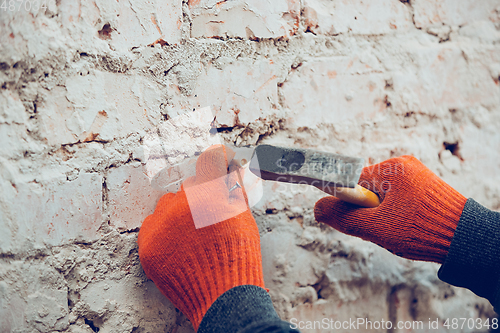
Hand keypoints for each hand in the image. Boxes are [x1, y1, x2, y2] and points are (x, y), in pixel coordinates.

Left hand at [138, 145, 264, 329]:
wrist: (221, 297)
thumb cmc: (238, 258)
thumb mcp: (244, 218)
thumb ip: (234, 189)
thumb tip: (230, 169)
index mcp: (210, 193)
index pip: (210, 158)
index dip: (217, 158)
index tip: (218, 159)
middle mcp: (182, 203)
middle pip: (188, 186)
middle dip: (199, 196)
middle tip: (208, 216)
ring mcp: (161, 223)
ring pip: (168, 205)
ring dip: (179, 214)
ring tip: (192, 237)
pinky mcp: (147, 243)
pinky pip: (153, 225)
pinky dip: (164, 232)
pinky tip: (180, 247)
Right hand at [314, 155, 466, 263]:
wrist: (467, 239)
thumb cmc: (422, 230)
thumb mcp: (375, 227)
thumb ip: (343, 217)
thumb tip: (316, 208)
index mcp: (392, 168)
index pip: (352, 180)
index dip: (348, 202)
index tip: (352, 217)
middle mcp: (403, 165)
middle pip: (365, 187)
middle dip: (367, 210)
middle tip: (383, 227)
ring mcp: (415, 174)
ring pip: (381, 195)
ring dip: (382, 213)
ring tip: (400, 228)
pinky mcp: (423, 185)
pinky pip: (396, 197)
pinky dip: (395, 212)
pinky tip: (407, 224)